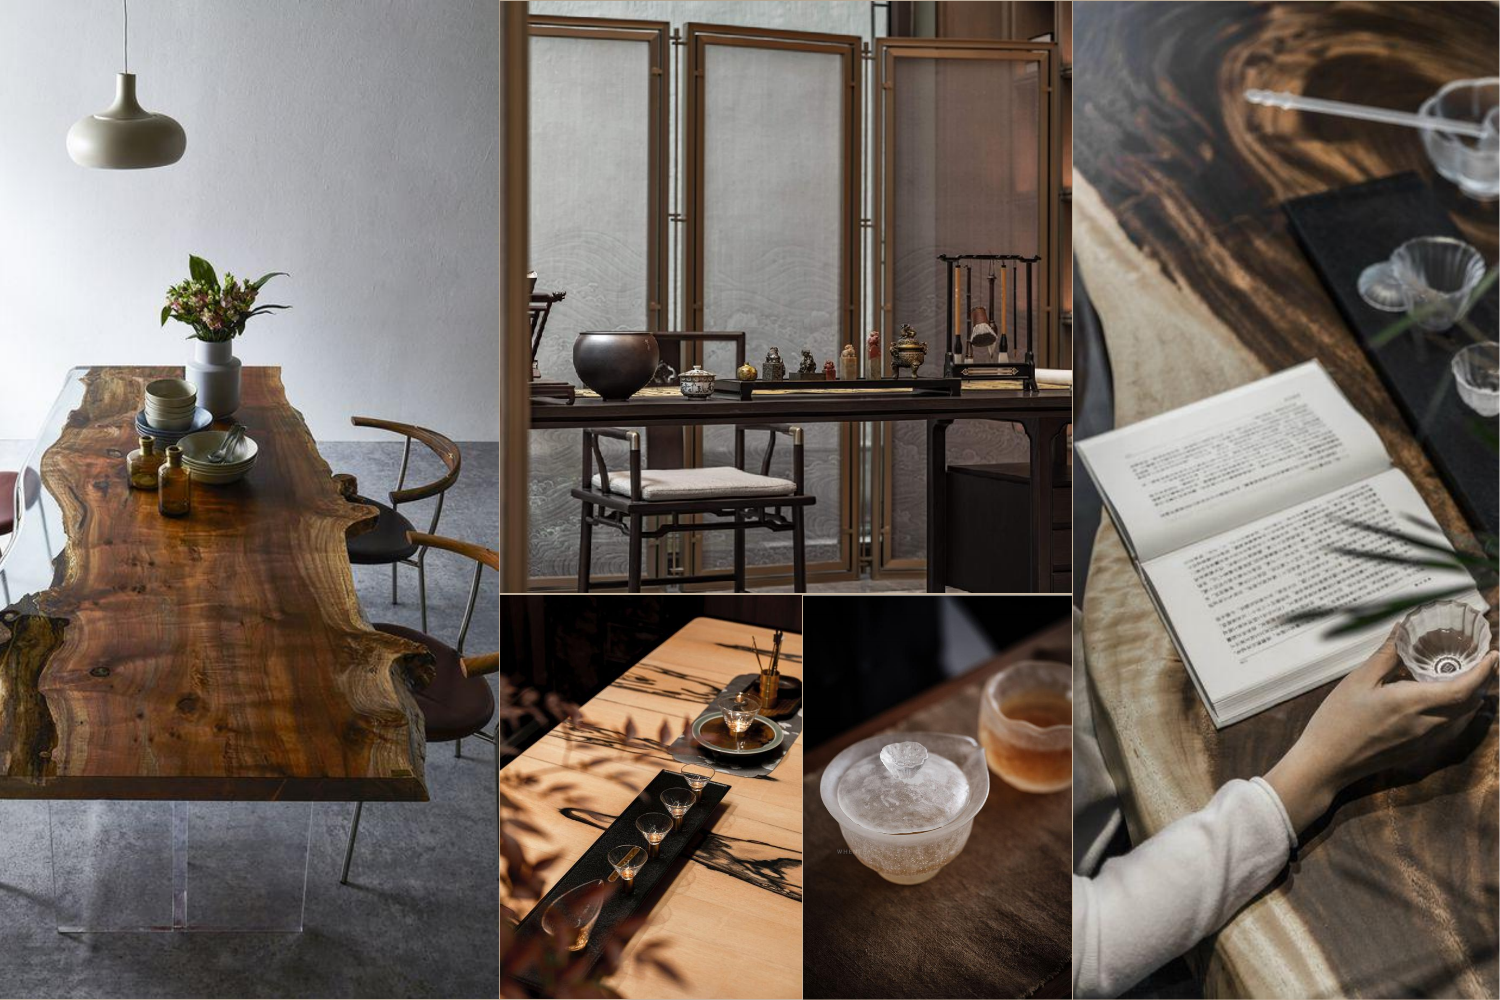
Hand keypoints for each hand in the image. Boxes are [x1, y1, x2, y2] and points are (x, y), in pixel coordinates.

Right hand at [1265, 628, 1497, 832]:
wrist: (1328, 762)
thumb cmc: (1338, 719)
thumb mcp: (1358, 680)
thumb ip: (1386, 654)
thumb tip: (1403, 628)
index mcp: (1412, 703)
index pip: (1463, 689)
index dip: (1483, 671)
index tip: (1493, 654)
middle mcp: (1427, 725)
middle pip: (1470, 703)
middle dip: (1483, 682)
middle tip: (1483, 661)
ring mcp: (1425, 742)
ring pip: (1462, 718)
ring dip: (1471, 697)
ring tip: (1466, 678)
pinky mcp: (1418, 752)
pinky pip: (1449, 729)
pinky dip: (1457, 712)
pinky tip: (1444, 703)